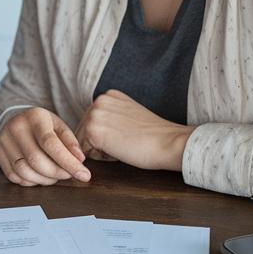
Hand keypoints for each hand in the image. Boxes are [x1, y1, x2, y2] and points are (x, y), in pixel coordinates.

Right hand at [0, 107, 90, 185]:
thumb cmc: (42, 125)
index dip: (68, 162)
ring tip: (54, 176)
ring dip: (44, 180)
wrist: (16, 120)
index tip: (84, 174)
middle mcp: (16, 128)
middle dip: (57, 173)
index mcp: (34, 117)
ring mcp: (4, 142)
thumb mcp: (59, 126)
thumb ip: (70, 142)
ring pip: (24, 171)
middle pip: (36, 160)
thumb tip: (79, 161)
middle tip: (69, 175)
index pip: (51, 144)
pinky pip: (15, 177)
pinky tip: (40, 176)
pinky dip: (31, 181)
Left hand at [75, 90, 195, 170]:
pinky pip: (86, 153)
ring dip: (100, 150)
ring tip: (123, 145)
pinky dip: (102, 158)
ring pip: (83, 143)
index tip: (126, 135)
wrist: (168, 142)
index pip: (92, 122)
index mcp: (108, 96)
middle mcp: (98, 101)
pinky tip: (120, 151)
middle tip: (126, 142)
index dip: (107, 135)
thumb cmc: (154, 134)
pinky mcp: (93, 132)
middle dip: (100, 142)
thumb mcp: (129, 114)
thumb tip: (94, 130)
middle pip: (84, 131)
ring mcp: (94, 115)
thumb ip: (111, 116)